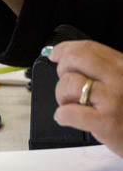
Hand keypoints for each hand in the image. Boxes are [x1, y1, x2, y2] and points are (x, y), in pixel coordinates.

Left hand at [49, 40, 122, 156]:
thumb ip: (102, 68)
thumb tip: (66, 55)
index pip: (88, 47)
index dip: (65, 49)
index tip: (55, 54)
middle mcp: (120, 78)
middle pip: (74, 59)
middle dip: (62, 69)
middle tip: (67, 83)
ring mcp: (113, 99)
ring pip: (68, 83)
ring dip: (62, 95)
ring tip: (73, 105)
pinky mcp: (106, 122)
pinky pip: (68, 112)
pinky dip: (62, 115)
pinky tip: (67, 118)